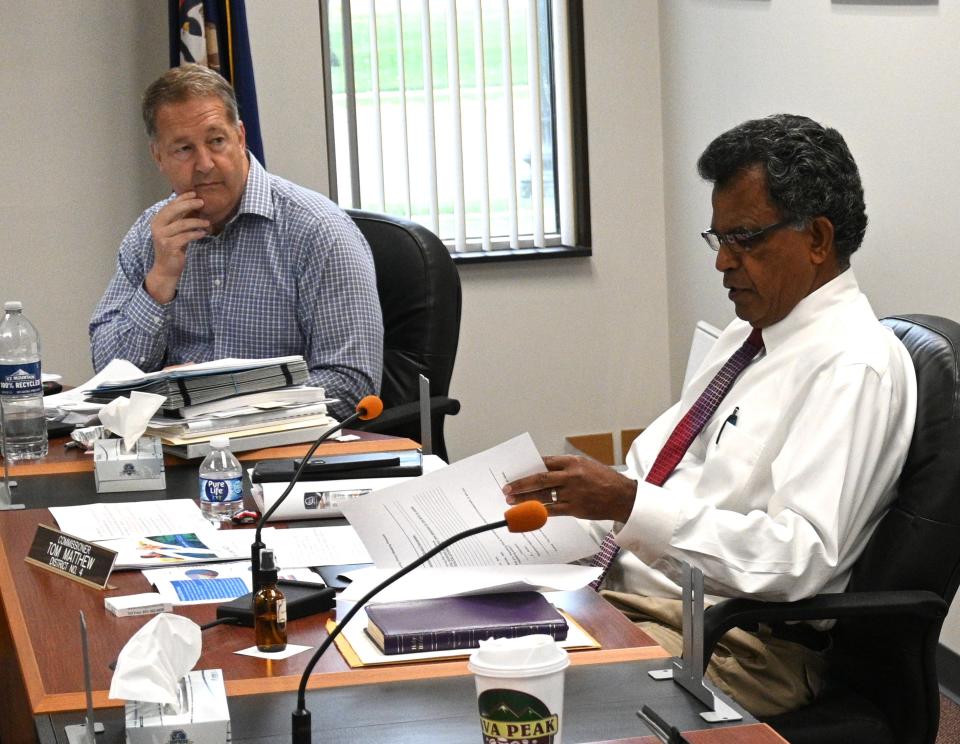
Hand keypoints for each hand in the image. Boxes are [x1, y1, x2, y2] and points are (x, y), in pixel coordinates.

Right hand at [144, 192, 208, 302]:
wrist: (166, 268)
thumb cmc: (174, 248)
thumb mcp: (177, 231)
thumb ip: (181, 219)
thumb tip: (195, 205)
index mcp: (158, 220)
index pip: (170, 205)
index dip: (182, 198)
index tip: (194, 193)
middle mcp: (157, 226)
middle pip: (174, 210)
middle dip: (189, 204)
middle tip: (202, 202)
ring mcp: (162, 236)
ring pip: (182, 224)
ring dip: (197, 222)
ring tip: (207, 222)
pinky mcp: (169, 246)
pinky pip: (186, 236)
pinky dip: (196, 234)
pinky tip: (203, 233)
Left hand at [502, 455, 637, 522]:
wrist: (623, 497)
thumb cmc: (604, 480)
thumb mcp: (586, 466)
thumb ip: (566, 468)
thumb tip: (542, 472)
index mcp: (573, 462)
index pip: (544, 462)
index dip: (528, 467)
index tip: (516, 471)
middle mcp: (571, 476)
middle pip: (539, 479)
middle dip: (520, 484)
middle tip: (507, 489)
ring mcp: (573, 493)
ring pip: (543, 496)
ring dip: (525, 499)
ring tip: (512, 502)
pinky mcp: (575, 508)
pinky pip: (552, 510)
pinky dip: (539, 512)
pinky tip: (529, 512)